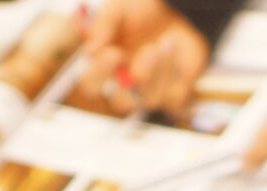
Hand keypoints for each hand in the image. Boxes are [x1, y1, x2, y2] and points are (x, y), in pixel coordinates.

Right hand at [77, 0, 209, 114]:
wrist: (176, 9)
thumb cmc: (141, 10)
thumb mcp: (119, 8)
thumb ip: (103, 25)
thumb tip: (90, 50)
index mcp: (104, 68)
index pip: (91, 87)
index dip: (99, 75)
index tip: (114, 52)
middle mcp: (125, 86)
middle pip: (120, 105)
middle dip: (137, 78)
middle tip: (148, 51)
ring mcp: (149, 94)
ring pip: (150, 100)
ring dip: (159, 68)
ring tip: (166, 41)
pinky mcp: (173, 97)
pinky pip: (173, 98)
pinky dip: (175, 70)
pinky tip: (174, 48)